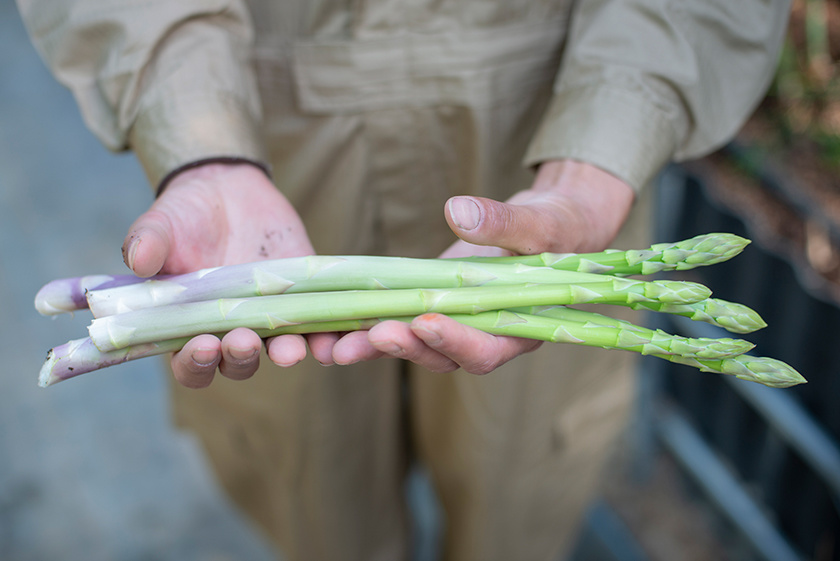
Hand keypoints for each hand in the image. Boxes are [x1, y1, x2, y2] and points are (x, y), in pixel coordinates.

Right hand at [122, 162, 316, 387]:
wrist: (226, 192)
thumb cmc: (182, 217)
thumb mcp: (158, 226)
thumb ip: (146, 244)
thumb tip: (137, 259)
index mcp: (188, 327)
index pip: (191, 364)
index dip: (196, 363)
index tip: (203, 344)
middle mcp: (231, 331)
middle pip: (237, 363)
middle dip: (241, 357)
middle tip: (244, 340)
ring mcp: (270, 318)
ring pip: (280, 351)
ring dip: (288, 354)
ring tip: (290, 350)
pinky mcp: (305, 299)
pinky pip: (320, 327)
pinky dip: (329, 338)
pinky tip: (335, 341)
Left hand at [327, 160, 635, 373]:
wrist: (549, 226)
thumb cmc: (555, 227)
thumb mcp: (539, 222)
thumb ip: (505, 222)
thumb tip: (457, 210)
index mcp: (520, 327)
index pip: (486, 347)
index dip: (456, 339)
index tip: (426, 320)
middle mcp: (486, 336)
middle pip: (444, 356)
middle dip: (408, 347)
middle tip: (373, 334)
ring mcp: (458, 324)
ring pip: (417, 346)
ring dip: (381, 345)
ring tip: (341, 344)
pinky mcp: (434, 307)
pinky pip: (402, 322)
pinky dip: (373, 324)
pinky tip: (338, 326)